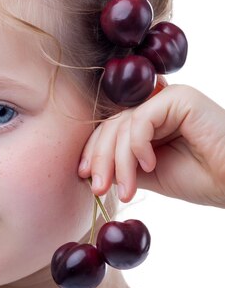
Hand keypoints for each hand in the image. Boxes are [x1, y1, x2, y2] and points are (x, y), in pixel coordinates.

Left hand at [78, 84, 224, 207]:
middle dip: (100, 159)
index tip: (86, 177)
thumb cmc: (202, 179)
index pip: (111, 128)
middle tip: (99, 188)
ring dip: (119, 162)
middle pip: (112, 125)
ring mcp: (168, 98)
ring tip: (126, 190)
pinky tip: (150, 165)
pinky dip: (137, 146)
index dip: (93, 150)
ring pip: (123, 125)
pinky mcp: (179, 97)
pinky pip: (140, 119)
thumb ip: (124, 162)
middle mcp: (158, 104)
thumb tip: (89, 168)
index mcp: (152, 119)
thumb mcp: (150, 174)